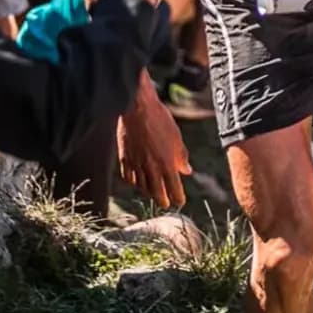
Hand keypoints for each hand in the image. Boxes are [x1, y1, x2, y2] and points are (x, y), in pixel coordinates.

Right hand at [118, 81, 189, 207]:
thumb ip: (181, 156)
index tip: (180, 202)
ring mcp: (136, 164)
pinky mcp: (125, 158)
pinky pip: (128, 177)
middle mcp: (151, 167)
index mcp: (167, 163)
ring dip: (148, 193)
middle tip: (165, 204)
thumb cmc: (160, 119)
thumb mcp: (176, 137)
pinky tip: (136, 182)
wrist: (138, 108)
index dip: (177, 197)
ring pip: (141, 186)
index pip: (174, 187)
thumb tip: (187, 171)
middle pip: (156, 191)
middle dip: (162, 200)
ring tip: (152, 194)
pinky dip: (133, 182)